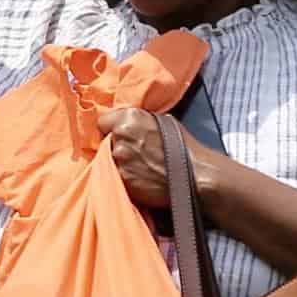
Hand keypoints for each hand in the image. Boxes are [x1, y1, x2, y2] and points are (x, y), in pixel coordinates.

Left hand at [98, 107, 212, 210]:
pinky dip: (124, 176)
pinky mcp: (120, 179)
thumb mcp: (162, 122)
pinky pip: (115, 175)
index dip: (110, 128)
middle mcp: (119, 136)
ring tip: (139, 166)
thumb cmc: (183, 147)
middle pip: (104, 141)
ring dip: (119, 162)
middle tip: (133, 152)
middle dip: (115, 145)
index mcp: (129, 118)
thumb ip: (138, 120)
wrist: (194, 176)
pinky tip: (139, 177)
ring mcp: (118, 159)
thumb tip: (124, 123)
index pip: (102, 121)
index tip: (118, 134)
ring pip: (108, 159)